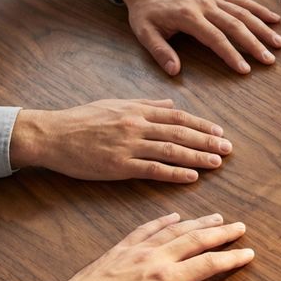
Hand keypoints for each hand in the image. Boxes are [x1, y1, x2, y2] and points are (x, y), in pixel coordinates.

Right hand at [9, 98, 231, 183]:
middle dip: (208, 141)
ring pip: (171, 150)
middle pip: (180, 133)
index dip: (202, 125)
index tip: (219, 131)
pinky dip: (175, 173)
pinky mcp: (119, 165)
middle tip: (228, 148)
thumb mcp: (115, 103)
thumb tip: (170, 104)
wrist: (51, 135)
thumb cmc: (81, 119)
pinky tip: (192, 177)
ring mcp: (128, 146)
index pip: (178, 117)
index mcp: (137, 110)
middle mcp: (137, 125)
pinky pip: (153, 169)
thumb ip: (145, 104)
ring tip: (218, 162)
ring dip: (198, 157)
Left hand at [39, 213, 252, 280]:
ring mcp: (138, 250)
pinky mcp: (122, 248)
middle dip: (221, 233)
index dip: (231, 258)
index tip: (249, 253)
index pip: (208, 264)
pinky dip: (163, 220)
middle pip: (196, 239)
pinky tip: (173, 216)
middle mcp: (156, 258)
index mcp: (167, 279)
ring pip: (175, 230)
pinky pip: (147, 228)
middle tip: (240, 226)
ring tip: (217, 217)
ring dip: (198, 222)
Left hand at [115, 0, 280, 75]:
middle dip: (255, 43)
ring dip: (263, 28)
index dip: (231, 54)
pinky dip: (259, 9)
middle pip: (235, 25)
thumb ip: (159, 51)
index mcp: (188, 15)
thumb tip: (174, 71)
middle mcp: (205, 4)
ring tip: (279, 43)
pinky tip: (275, 19)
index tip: (245, 69)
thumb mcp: (144, 32)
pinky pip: (241, 1)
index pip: (215, 38)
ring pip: (243, 12)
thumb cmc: (146, 10)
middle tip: (270, 60)